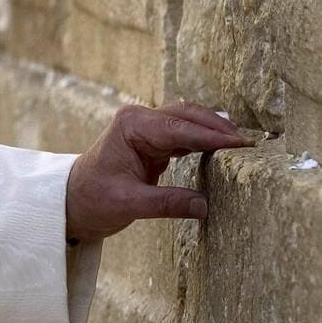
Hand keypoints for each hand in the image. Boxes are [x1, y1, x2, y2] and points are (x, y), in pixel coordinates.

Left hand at [65, 102, 253, 241]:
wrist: (72, 202)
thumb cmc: (92, 200)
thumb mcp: (128, 204)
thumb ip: (167, 203)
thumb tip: (205, 206)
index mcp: (131, 125)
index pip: (179, 128)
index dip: (212, 136)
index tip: (241, 144)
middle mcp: (139, 119)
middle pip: (187, 116)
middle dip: (218, 128)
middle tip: (249, 143)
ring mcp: (146, 127)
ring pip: (188, 122)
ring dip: (214, 131)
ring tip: (243, 145)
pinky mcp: (152, 140)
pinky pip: (184, 135)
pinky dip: (204, 141)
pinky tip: (224, 150)